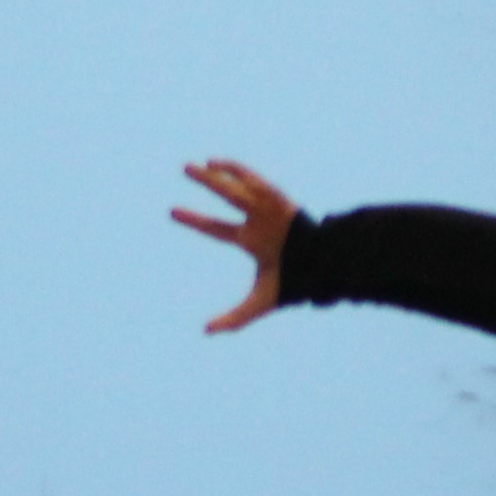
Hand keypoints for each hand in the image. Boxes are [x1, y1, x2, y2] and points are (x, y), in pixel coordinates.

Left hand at [172, 160, 301, 330]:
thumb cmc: (294, 284)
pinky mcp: (280, 200)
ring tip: (199, 164)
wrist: (324, 269)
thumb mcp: (259, 303)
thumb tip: (205, 331)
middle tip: (184, 167)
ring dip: (218, 175)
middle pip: (227, 198)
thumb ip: (234, 317)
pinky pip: (256, 182)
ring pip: (239, 187)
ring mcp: (269, 209)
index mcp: (252, 241)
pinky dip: (238, 171)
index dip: (195, 220)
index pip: (217, 228)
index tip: (171, 211)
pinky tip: (217, 163)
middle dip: (207, 183)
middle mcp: (258, 221)